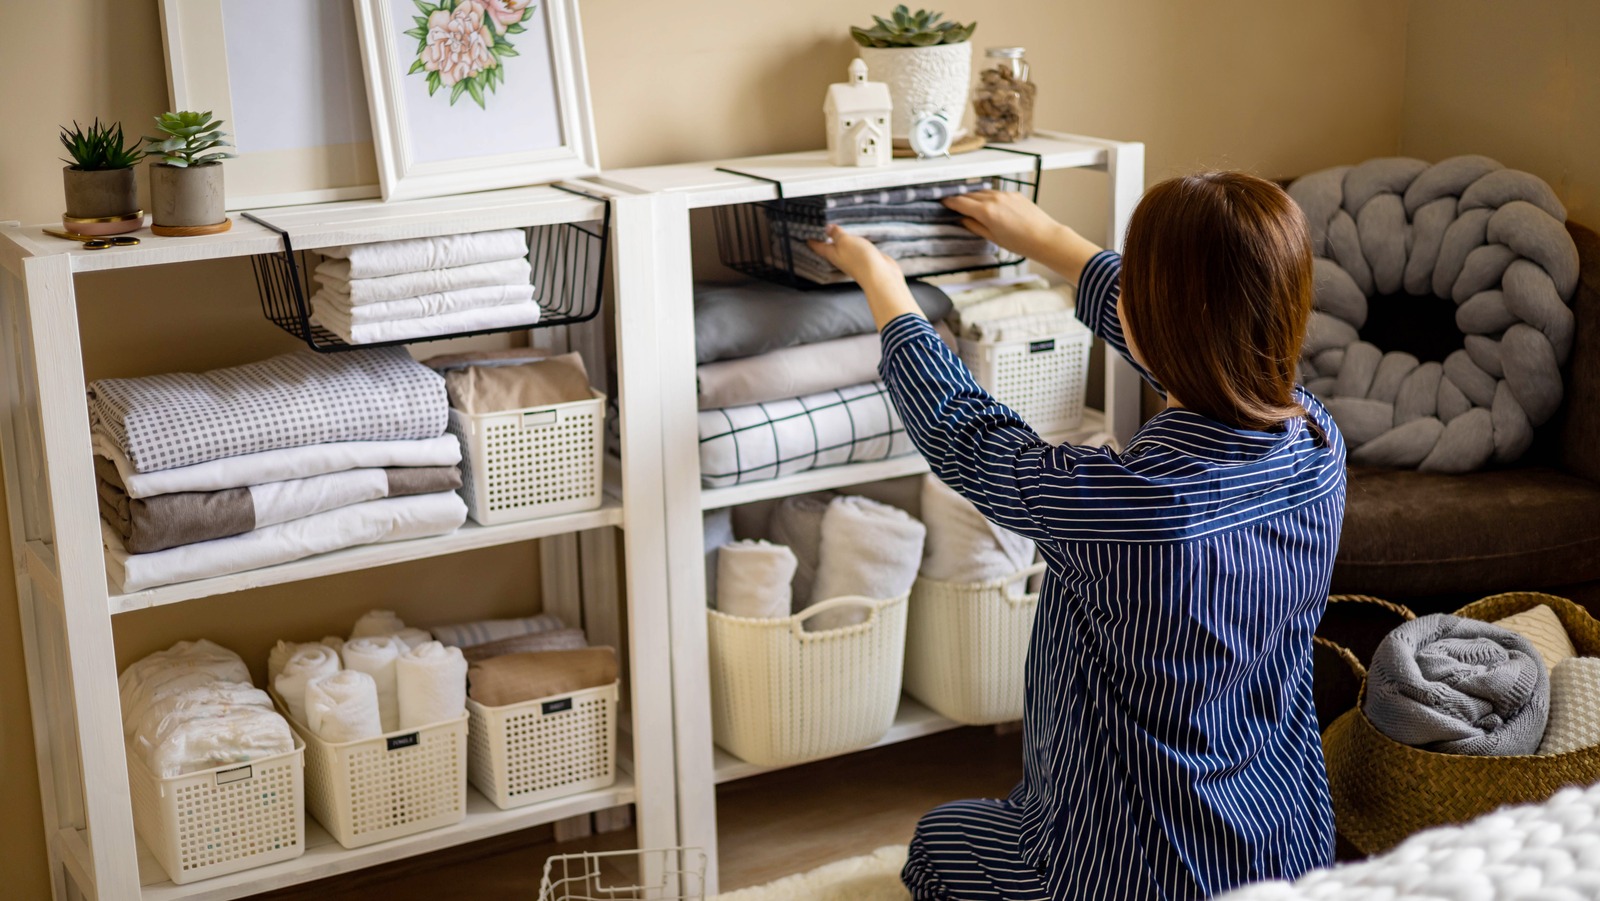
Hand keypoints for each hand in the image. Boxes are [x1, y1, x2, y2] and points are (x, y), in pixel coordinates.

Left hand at [806, 225, 906, 294]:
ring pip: (843, 247)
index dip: (810, 239)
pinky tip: (854, 237)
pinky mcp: (864, 258)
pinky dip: (852, 242)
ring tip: (835, 230)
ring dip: (839, 240)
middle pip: (829, 248)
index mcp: (831, 253)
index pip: (817, 246)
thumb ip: (836, 234)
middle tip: (818, 228)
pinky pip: (855, 248)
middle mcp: (840, 257)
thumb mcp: (844, 241)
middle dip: (824, 239)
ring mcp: (852, 258)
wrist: (879, 275)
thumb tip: (827, 228)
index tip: (804, 232)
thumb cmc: (859, 258)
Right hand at [943, 190, 1102, 283]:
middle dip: (960, 198)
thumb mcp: (992, 237)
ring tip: (968, 203)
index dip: (949, 202)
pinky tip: (987, 203)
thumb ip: (974, 226)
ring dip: (973, 196)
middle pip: (970, 194)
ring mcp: (1005, 194)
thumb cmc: (1021, 242)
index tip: (942, 202)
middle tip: (952, 202)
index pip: (961, 202)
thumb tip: (962, 220)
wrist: (1045, 237)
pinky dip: (987, 196)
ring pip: (983, 191)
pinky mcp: (1015, 194)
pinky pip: (996, 192)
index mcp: (986, 211)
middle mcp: (994, 199)